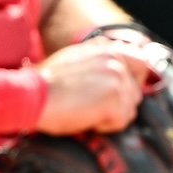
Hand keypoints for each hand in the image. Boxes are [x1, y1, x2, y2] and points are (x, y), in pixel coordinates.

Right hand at [35, 39, 150, 135]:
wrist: (31, 94)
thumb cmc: (46, 83)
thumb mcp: (73, 59)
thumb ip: (98, 61)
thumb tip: (117, 74)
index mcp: (105, 47)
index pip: (141, 61)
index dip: (134, 80)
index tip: (117, 91)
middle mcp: (115, 58)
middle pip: (136, 91)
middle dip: (121, 102)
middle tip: (96, 105)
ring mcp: (117, 77)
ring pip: (129, 109)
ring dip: (111, 115)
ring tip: (84, 108)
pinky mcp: (116, 98)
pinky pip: (121, 122)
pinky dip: (105, 125)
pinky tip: (84, 116)